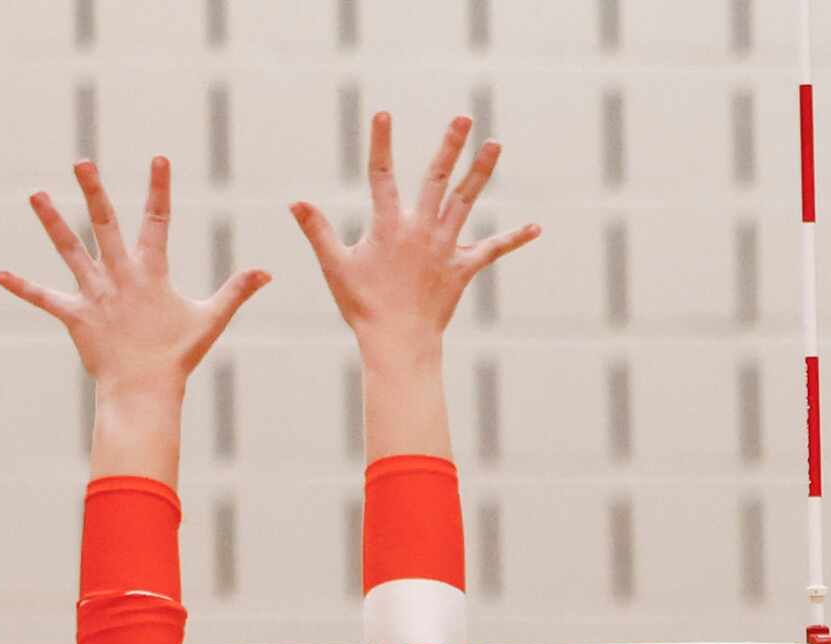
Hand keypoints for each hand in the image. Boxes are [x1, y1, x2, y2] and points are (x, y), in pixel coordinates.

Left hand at [0, 157, 269, 399]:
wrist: (143, 391)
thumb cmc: (177, 357)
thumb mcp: (210, 320)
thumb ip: (236, 290)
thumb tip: (268, 271)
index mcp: (151, 271)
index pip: (157, 220)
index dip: (159, 188)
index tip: (159, 158)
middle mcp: (120, 275)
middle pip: (105, 223)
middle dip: (93, 190)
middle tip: (81, 161)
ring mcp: (95, 294)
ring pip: (69, 250)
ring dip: (50, 222)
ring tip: (34, 195)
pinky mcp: (75, 316)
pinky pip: (44, 299)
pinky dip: (21, 287)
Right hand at [293, 114, 538, 359]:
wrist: (397, 342)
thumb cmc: (363, 306)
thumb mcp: (335, 266)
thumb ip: (317, 231)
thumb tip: (295, 202)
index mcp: (388, 226)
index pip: (380, 176)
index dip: (381, 144)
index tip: (383, 114)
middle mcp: (421, 229)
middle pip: (436, 179)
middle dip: (449, 146)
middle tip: (463, 119)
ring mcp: (445, 247)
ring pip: (466, 201)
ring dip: (481, 171)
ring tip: (495, 144)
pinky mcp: (463, 268)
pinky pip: (492, 249)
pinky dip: (513, 239)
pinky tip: (535, 228)